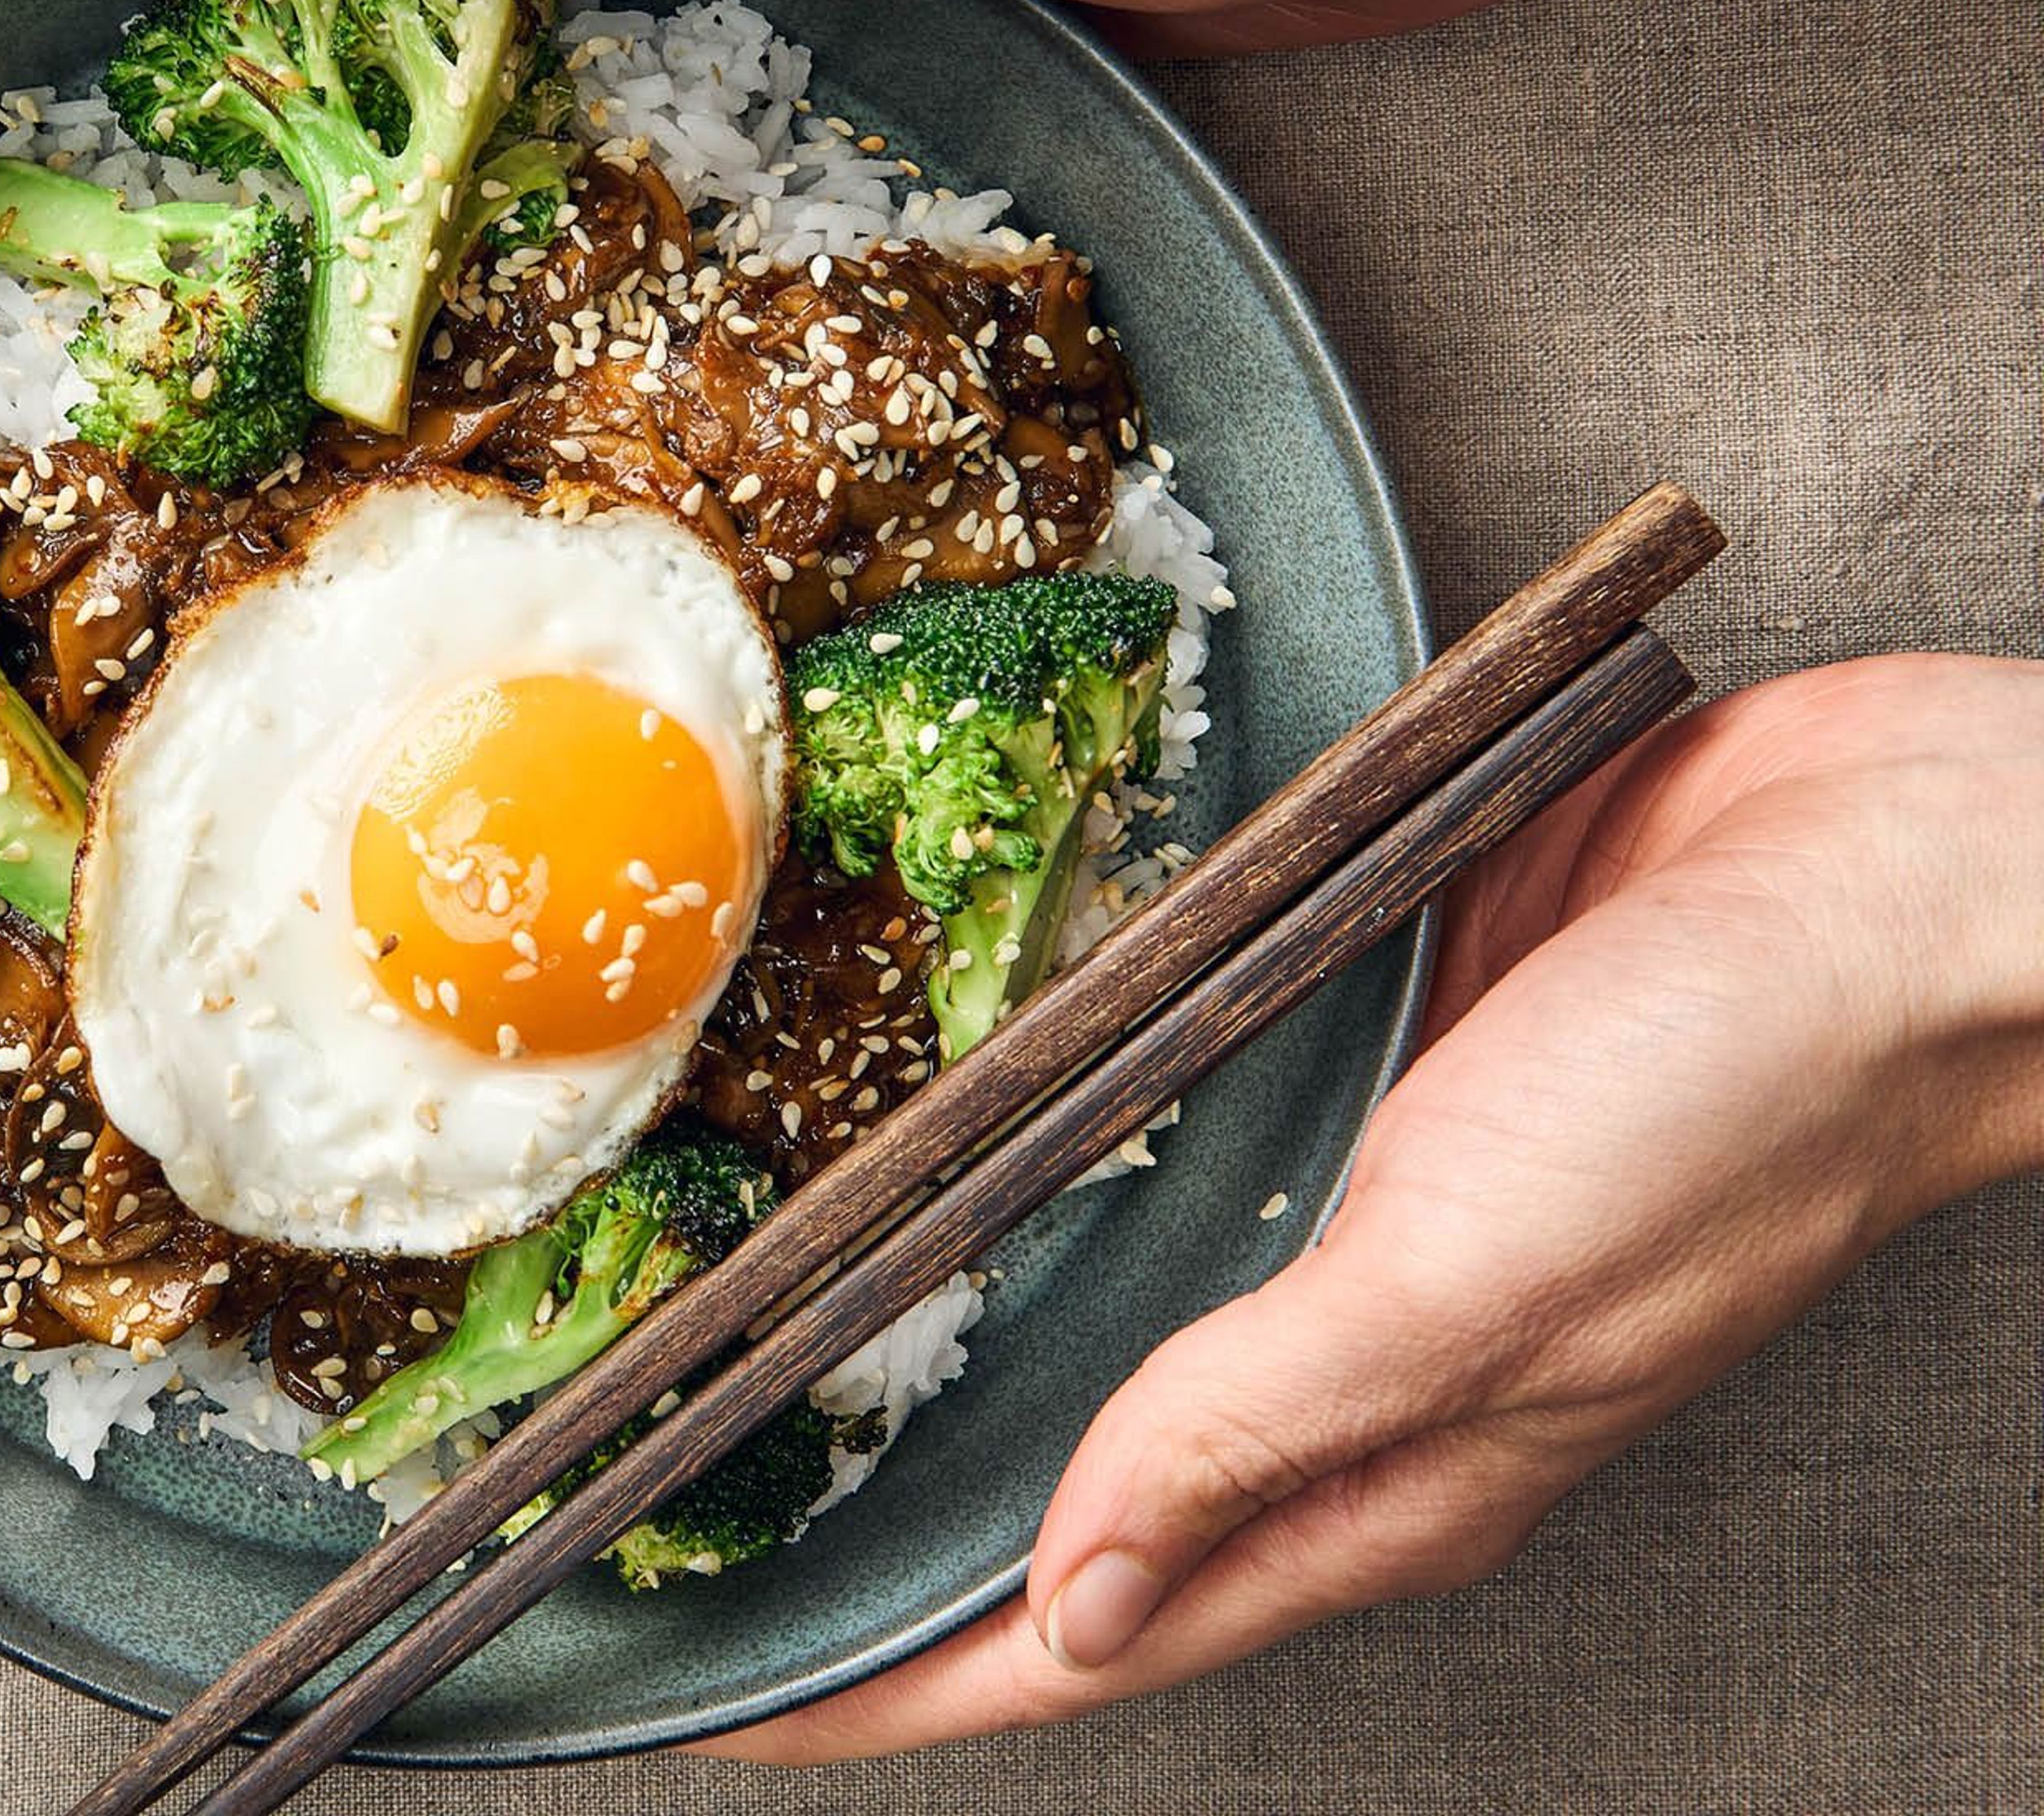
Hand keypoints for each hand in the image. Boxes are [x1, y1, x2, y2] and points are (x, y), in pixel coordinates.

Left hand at [703, 652, 2043, 1760]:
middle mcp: (1340, 1368)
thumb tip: (1074, 1598)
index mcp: (1379, 1474)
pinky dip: (1029, 1155)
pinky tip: (925, 1116)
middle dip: (871, 1527)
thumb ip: (1255, 1433)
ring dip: (932, 1341)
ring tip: (746, 1338)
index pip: (1079, 1630)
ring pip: (1088, 1315)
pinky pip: (1148, 1148)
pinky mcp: (1340, 1075)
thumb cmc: (1734, 1100)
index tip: (718, 1699)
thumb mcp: (1472, 1290)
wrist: (1896, 879)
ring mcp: (1335, 1217)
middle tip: (682, 1513)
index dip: (889, 1679)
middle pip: (1057, 1493)